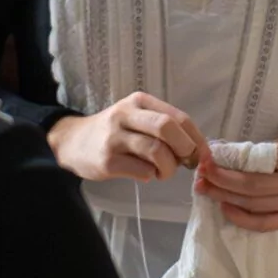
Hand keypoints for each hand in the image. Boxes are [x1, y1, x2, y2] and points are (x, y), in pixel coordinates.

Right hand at [47, 92, 209, 181]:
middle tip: (186, 163)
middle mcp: (126, 114)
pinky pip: (142, 171)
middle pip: (168, 127)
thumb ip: (164, 127)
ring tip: (163, 172)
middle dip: (186, 149)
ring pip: (157, 151)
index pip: (179, 117)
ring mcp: (115, 137)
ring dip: (169, 168)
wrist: (73, 141)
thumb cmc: (114, 131)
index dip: (197, 139)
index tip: (204, 157)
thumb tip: (198, 151)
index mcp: (139, 101)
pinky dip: (151, 176)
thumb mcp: (136, 118)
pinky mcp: (107, 160)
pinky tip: (145, 174)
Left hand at [194, 137, 277, 230]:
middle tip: (200, 175)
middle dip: (222, 181)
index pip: (261, 160)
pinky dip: (242, 218)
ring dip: (226, 197)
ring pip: (256, 205)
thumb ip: (258, 152)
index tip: (207, 159)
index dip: (231, 162)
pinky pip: (265, 224)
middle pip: (255, 185)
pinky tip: (224, 207)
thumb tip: (219, 158)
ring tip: (206, 189)